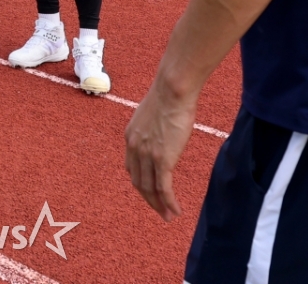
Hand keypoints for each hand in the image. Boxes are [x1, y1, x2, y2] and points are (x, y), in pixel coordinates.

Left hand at [124, 81, 198, 220]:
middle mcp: (134, 148)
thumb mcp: (153, 114)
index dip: (141, 182)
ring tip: (169, 216)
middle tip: (160, 211)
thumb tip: (165, 131)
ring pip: (151, 189)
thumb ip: (154, 128)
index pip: (132, 168)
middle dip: (149, 200)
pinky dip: (169, 202)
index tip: (150, 192)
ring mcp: (147, 155)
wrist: (172, 90)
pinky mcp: (162, 159)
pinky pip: (164, 188)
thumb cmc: (168, 96)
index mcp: (130, 137)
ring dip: (160, 206)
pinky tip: (176, 211)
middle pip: (139, 182)